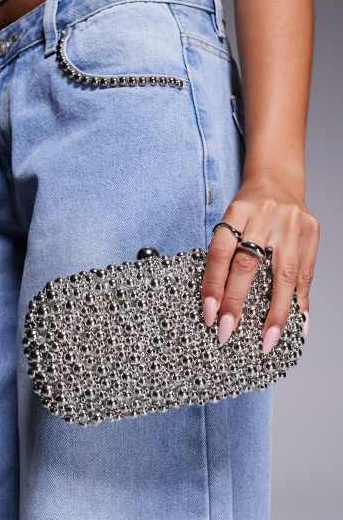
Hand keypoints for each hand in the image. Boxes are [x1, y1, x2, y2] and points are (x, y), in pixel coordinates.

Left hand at [201, 173, 319, 351]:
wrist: (278, 179)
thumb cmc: (247, 208)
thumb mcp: (229, 219)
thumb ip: (225, 253)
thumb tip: (216, 302)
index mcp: (237, 211)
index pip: (220, 252)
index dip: (213, 285)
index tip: (208, 315)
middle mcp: (264, 217)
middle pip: (248, 264)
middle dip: (236, 302)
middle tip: (227, 332)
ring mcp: (291, 225)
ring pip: (283, 275)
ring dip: (275, 312)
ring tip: (267, 340)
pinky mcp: (311, 232)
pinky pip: (306, 274)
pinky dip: (300, 301)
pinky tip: (297, 324)